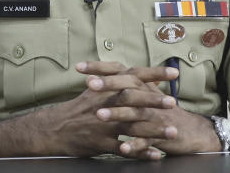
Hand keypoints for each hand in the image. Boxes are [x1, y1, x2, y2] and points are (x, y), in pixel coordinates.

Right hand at [32, 61, 172, 158]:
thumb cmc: (79, 109)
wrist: (56, 128)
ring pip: (131, 126)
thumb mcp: (95, 90)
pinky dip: (141, 152)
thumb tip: (143, 77)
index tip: (173, 73)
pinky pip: (124, 149)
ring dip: (154, 130)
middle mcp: (104, 104)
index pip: (131, 76)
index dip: (153, 74)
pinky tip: (156, 155)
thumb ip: (117, 83)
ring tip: (172, 132)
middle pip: (131, 99)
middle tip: (173, 102)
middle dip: (153, 101)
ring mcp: (103, 124)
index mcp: (105, 89)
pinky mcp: (101, 142)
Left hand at [79, 61, 219, 156]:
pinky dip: (136, 144)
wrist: (190, 130)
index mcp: (139, 84)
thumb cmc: (158, 109)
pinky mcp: (161, 134)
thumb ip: (117, 85)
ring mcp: (155, 115)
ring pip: (134, 113)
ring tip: (99, 116)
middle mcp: (147, 96)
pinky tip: (124, 147)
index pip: (118, 71)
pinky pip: (147, 139)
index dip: (99, 68)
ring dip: (117, 114)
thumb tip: (90, 79)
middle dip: (108, 86)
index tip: (78, 66)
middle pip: (126, 88)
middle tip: (89, 85)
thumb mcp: (140, 93)